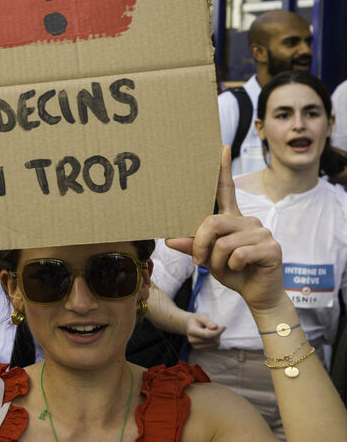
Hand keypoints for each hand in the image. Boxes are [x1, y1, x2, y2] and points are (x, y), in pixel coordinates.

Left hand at [167, 148, 284, 313]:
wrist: (257, 294)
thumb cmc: (232, 272)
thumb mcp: (206, 258)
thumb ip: (191, 246)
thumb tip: (170, 238)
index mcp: (231, 219)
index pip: (225, 189)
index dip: (221, 169)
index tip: (220, 147)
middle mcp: (247, 220)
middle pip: (210, 223)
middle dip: (199, 246)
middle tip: (200, 262)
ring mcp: (261, 232)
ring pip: (222, 243)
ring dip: (216, 261)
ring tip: (226, 268)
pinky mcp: (271, 247)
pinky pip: (238, 254)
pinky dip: (231, 267)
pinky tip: (241, 270)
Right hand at [185, 313, 225, 351]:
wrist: (189, 326)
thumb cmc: (197, 320)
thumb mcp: (201, 316)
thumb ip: (208, 321)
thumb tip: (215, 327)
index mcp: (191, 331)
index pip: (207, 335)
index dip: (217, 332)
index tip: (224, 327)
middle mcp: (192, 340)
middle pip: (212, 340)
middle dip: (218, 333)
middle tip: (217, 327)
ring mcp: (195, 346)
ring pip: (214, 345)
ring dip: (218, 338)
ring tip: (214, 331)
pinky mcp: (200, 350)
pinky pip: (214, 348)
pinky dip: (216, 342)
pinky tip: (213, 336)